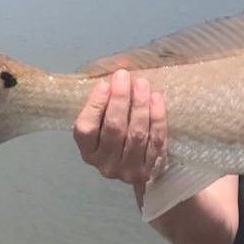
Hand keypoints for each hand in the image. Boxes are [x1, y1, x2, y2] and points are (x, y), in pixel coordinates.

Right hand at [74, 69, 166, 184]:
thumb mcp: (102, 124)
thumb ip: (103, 103)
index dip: (95, 105)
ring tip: (142, 83)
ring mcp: (128, 169)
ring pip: (136, 133)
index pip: (86, 129)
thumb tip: (114, 74)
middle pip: (114, 128)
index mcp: (88, 152)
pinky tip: (156, 98)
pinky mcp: (150, 169)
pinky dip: (157, 117)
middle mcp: (105, 164)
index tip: (104, 84)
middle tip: (124, 76)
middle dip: (119, 99)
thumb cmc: (117, 137)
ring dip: (140, 105)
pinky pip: (156, 139)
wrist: (139, 168)